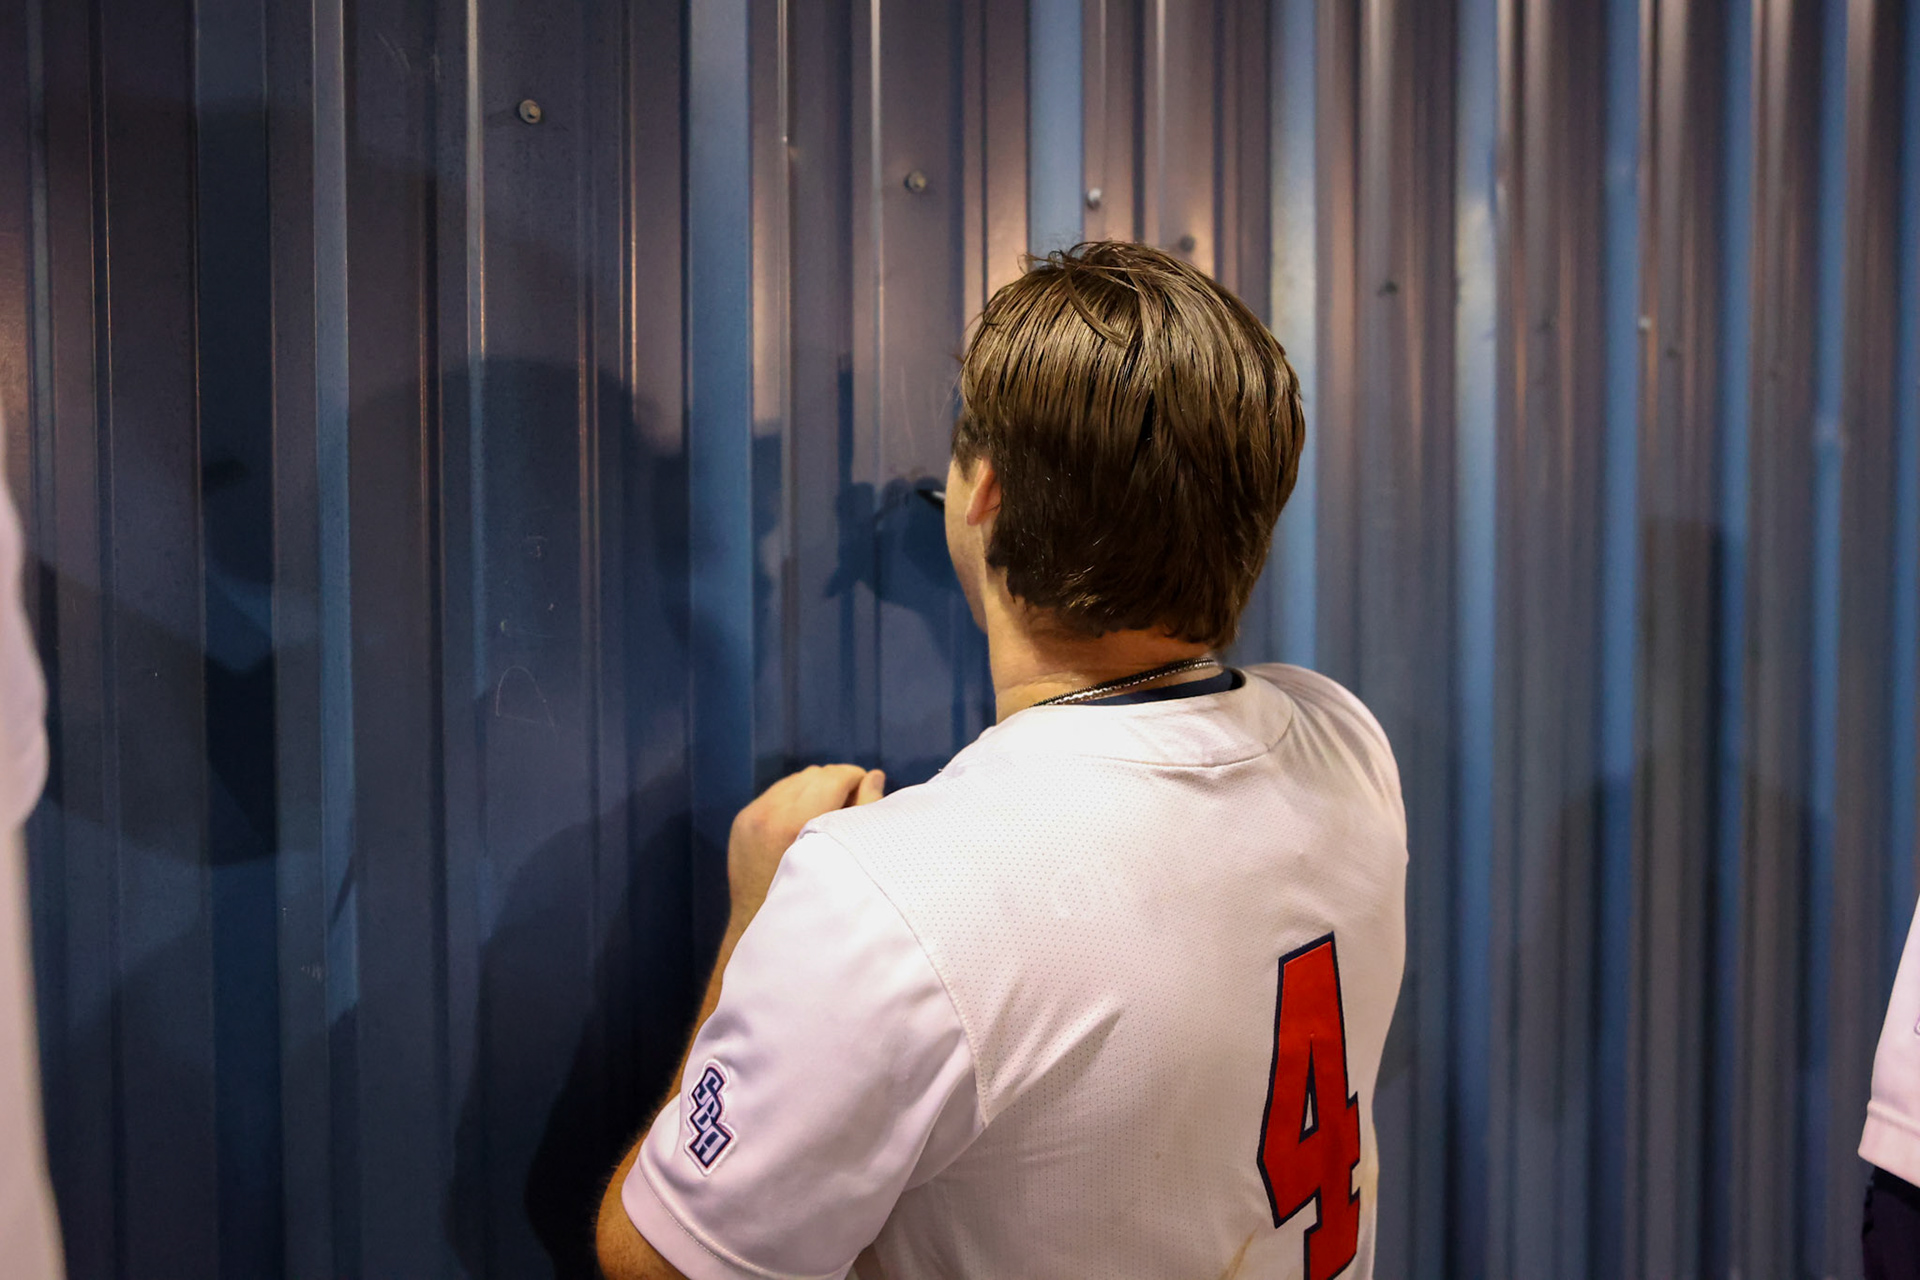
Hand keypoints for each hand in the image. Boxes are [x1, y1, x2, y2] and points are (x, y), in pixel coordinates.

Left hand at [727, 764, 884, 925]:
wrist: (765, 928)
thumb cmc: (816, 900)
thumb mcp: (846, 857)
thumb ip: (866, 811)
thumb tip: (874, 776)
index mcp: (794, 822)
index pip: (833, 777)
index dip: (856, 780)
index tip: (867, 795)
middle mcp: (768, 813)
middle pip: (814, 774)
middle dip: (836, 784)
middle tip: (850, 807)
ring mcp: (751, 816)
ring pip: (794, 781)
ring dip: (814, 790)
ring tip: (826, 815)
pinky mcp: (742, 821)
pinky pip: (775, 794)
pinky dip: (793, 800)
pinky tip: (802, 823)